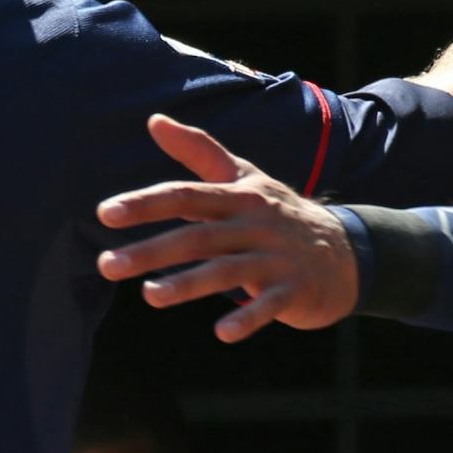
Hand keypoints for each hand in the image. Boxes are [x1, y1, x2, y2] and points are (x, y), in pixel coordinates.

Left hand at [97, 115, 359, 343]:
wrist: (347, 251)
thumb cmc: (279, 214)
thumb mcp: (245, 178)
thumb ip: (199, 151)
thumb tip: (154, 119)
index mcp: (240, 196)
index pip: (186, 195)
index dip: (146, 203)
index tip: (105, 213)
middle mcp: (256, 224)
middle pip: (198, 236)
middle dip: (151, 250)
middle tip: (106, 265)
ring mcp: (277, 258)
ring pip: (228, 271)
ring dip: (188, 284)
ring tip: (149, 296)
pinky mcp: (294, 290)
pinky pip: (269, 305)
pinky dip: (249, 318)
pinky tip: (222, 333)